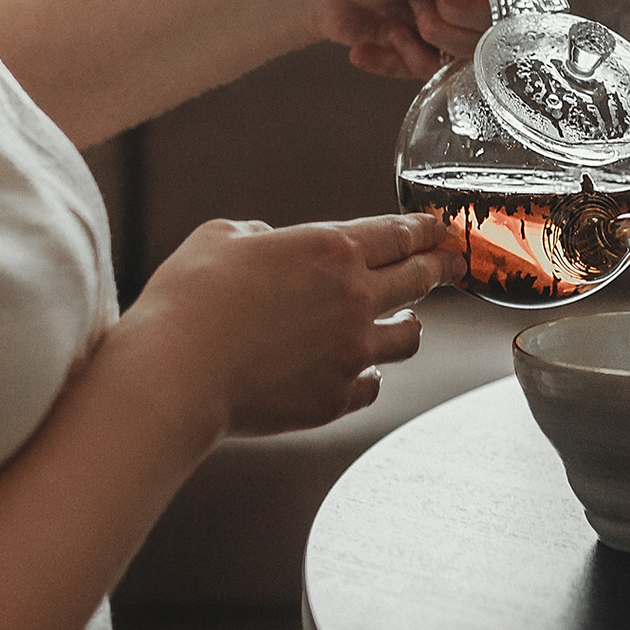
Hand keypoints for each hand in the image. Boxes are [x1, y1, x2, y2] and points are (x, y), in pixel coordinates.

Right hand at [118, 212, 465, 436]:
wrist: (177, 374)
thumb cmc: (189, 301)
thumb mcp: (220, 237)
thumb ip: (259, 235)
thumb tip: (270, 244)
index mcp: (331, 250)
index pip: (400, 235)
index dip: (426, 231)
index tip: (439, 231)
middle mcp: (355, 300)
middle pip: (419, 280)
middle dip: (441, 268)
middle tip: (452, 266)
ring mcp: (351, 354)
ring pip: (408, 338)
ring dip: (408, 325)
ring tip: (407, 323)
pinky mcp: (336, 399)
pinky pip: (372, 386)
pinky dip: (368, 377)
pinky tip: (359, 372)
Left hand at [287, 0, 523, 77]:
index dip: (472, 0)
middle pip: (483, 32)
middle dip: (443, 24)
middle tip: (415, 5)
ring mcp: (437, 24)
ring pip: (456, 58)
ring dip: (419, 45)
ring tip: (392, 23)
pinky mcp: (411, 52)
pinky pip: (420, 73)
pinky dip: (390, 61)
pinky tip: (363, 45)